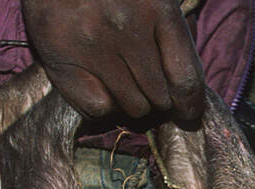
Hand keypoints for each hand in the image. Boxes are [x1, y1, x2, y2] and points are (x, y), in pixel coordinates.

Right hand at [21, 0, 203, 121]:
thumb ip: (170, 30)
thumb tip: (188, 89)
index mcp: (157, 6)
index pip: (186, 78)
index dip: (190, 104)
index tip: (188, 111)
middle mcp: (127, 27)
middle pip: (160, 98)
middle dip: (158, 98)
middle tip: (146, 85)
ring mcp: (93, 46)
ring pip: (132, 107)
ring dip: (131, 101)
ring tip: (119, 77)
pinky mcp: (63, 60)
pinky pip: (99, 109)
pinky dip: (103, 104)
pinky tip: (98, 82)